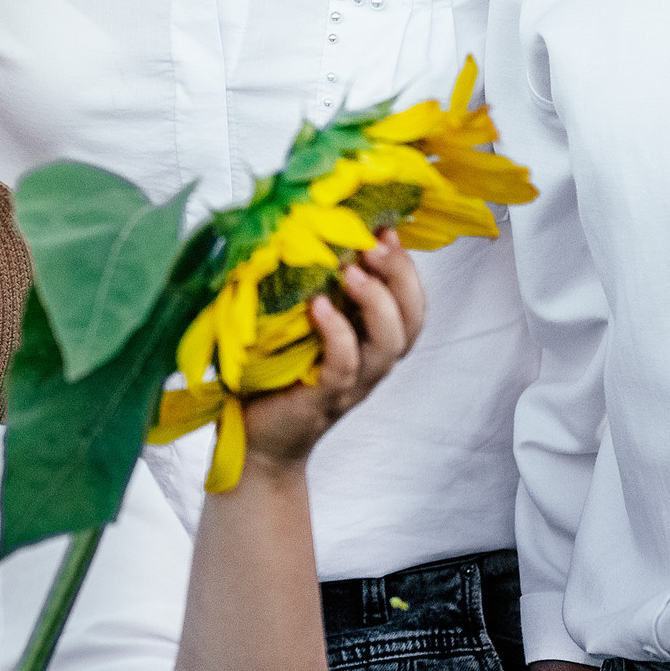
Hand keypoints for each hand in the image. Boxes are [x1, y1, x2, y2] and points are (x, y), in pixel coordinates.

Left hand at [237, 233, 424, 470]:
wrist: (258, 441)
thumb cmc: (276, 377)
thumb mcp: (301, 327)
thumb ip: (314, 291)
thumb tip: (303, 234)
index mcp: (371, 343)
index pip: (411, 304)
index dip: (406, 267)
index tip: (385, 229)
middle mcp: (371, 363)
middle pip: (411, 320)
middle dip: (401, 276)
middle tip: (374, 243)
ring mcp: (351, 383)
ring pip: (389, 344)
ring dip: (376, 302)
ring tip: (350, 271)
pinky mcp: (324, 398)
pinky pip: (344, 365)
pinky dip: (337, 334)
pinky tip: (319, 308)